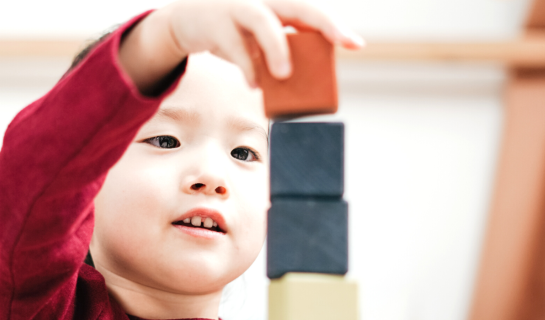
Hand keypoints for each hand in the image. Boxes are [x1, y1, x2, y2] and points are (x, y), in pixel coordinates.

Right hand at [119, 0, 363, 92]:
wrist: (188, 22)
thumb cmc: (232, 33)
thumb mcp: (258, 41)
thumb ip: (277, 55)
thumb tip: (299, 86)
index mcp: (277, 6)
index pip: (311, 12)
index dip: (334, 27)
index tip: (356, 45)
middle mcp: (261, 2)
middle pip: (297, 7)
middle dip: (322, 24)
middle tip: (340, 45)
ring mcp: (237, 9)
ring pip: (262, 20)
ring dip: (276, 47)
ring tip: (285, 75)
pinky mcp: (215, 24)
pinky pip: (234, 45)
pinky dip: (246, 67)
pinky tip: (255, 85)